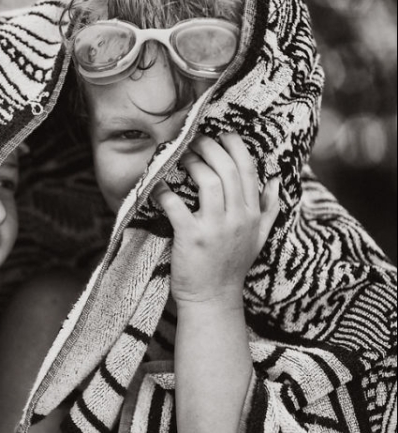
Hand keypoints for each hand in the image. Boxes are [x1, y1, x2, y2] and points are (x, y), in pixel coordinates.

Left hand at [152, 133, 279, 308]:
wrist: (213, 299)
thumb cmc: (231, 266)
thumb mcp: (258, 238)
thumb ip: (269, 208)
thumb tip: (275, 181)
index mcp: (252, 214)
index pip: (248, 169)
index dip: (235, 146)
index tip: (222, 134)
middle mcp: (238, 217)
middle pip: (227, 168)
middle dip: (210, 147)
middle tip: (195, 140)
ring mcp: (215, 227)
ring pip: (208, 180)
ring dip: (191, 163)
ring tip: (181, 158)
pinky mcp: (191, 237)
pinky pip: (176, 204)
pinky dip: (164, 191)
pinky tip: (157, 187)